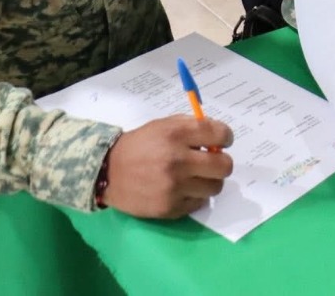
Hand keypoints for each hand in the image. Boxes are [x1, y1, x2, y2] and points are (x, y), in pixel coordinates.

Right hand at [100, 116, 233, 217]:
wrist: (108, 171)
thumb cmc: (140, 145)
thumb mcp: (163, 125)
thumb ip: (192, 128)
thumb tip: (219, 139)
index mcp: (177, 134)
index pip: (219, 134)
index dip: (226, 137)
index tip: (222, 142)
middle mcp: (177, 160)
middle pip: (224, 165)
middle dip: (222, 163)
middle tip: (212, 163)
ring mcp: (174, 186)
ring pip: (215, 187)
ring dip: (209, 181)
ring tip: (196, 178)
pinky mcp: (170, 208)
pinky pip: (199, 203)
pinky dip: (194, 196)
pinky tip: (181, 189)